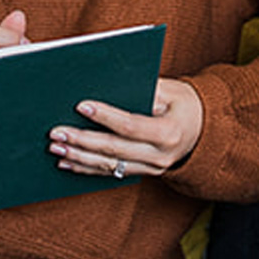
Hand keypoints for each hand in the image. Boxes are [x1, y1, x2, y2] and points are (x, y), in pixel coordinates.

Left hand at [48, 78, 202, 177]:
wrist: (203, 130)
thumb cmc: (184, 104)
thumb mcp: (170, 90)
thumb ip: (143, 89)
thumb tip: (107, 85)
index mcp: (168, 132)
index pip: (130, 126)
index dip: (105, 116)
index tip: (80, 105)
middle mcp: (160, 155)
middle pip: (114, 149)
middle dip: (82, 140)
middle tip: (56, 132)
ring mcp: (151, 168)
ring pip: (109, 165)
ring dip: (79, 157)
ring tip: (56, 147)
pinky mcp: (142, 173)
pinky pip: (111, 172)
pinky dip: (87, 168)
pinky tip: (67, 162)